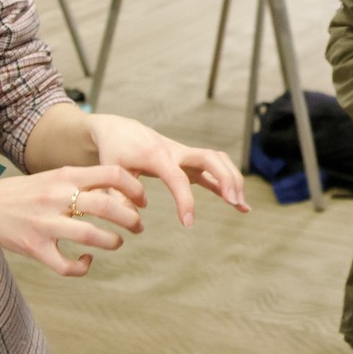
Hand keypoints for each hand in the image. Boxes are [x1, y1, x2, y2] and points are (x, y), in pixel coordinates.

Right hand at [0, 163, 145, 276]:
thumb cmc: (23, 193)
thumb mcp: (52, 177)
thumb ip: (80, 181)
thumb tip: (117, 187)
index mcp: (64, 176)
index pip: (111, 174)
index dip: (134, 188)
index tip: (143, 201)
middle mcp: (56, 197)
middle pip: (107, 206)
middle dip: (131, 218)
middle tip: (138, 226)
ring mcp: (45, 223)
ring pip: (91, 235)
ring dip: (112, 241)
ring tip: (117, 242)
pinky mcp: (34, 248)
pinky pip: (66, 265)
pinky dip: (82, 267)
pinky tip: (86, 261)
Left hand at [86, 112, 248, 226]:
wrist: (120, 130)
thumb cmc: (115, 152)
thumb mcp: (111, 173)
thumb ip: (120, 198)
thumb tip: (134, 219)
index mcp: (157, 155)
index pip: (178, 178)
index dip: (185, 201)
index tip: (188, 223)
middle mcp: (176, 152)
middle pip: (211, 158)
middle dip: (226, 178)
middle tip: (234, 201)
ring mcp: (186, 155)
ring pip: (218, 160)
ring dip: (233, 179)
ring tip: (241, 205)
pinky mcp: (189, 162)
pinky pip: (214, 170)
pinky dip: (227, 185)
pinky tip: (239, 204)